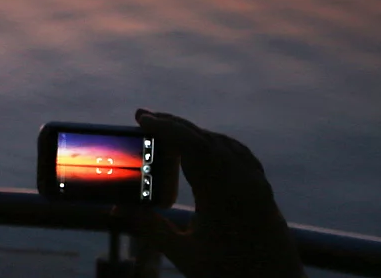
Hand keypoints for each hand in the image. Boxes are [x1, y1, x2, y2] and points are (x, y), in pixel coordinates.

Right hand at [127, 110, 303, 277]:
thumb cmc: (230, 273)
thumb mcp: (185, 254)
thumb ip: (151, 229)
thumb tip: (118, 210)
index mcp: (221, 192)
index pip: (191, 143)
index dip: (164, 126)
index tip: (140, 118)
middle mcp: (241, 179)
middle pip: (204, 138)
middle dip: (174, 124)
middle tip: (144, 118)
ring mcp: (255, 181)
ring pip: (222, 143)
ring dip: (194, 133)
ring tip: (168, 131)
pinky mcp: (262, 188)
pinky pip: (238, 153)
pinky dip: (215, 143)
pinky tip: (205, 147)